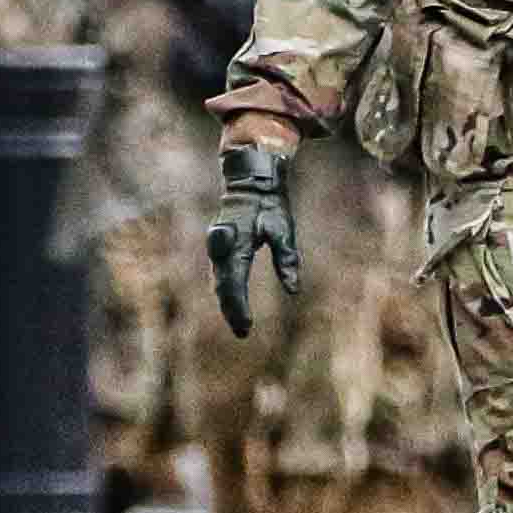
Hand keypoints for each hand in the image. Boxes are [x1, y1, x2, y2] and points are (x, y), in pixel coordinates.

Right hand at [209, 139, 299, 336]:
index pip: (234, 283)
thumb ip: (286, 258)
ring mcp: (219, 247)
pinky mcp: (222, 247)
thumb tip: (293, 290)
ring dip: (227, 304)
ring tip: (239, 325)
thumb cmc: (269, 204)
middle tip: (242, 332)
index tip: (246, 327)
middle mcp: (222, 248)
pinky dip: (225, 291)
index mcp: (236, 244)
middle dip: (231, 311)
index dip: (239, 307)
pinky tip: (232, 305)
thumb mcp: (283, 228)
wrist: (250, 180)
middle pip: (222, 287)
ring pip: (218, 282)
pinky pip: (220, 274)